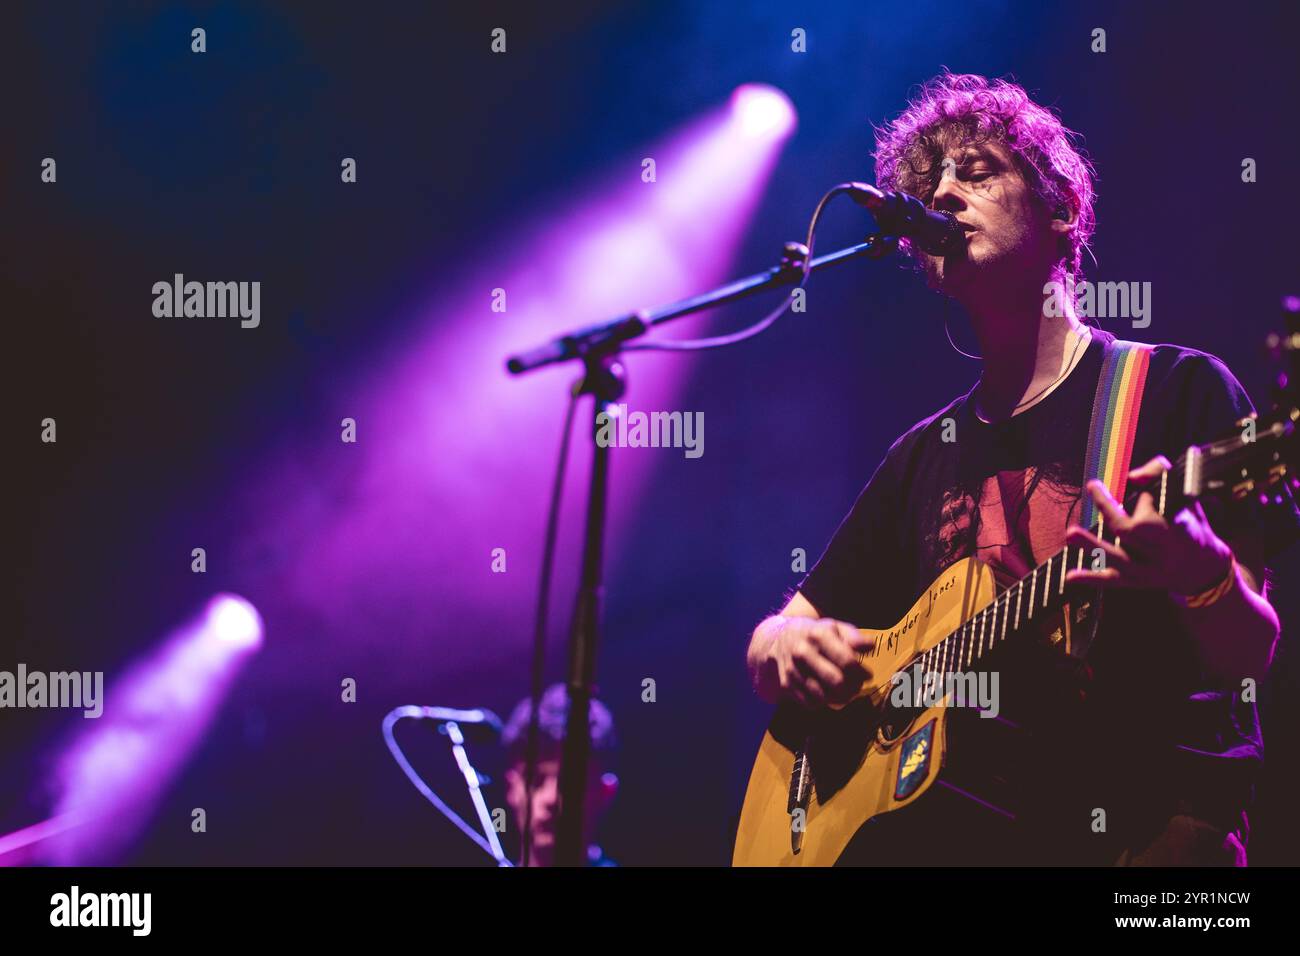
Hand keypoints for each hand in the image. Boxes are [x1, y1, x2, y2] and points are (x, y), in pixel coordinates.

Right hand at [765, 617, 874, 709]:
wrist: (777, 639)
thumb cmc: (814, 634)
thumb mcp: (834, 627)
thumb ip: (854, 637)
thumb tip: (871, 646)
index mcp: (818, 635)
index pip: (847, 661)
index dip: (861, 672)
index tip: (867, 674)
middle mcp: (802, 652)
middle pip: (836, 682)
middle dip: (853, 688)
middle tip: (857, 686)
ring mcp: (792, 669)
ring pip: (823, 696)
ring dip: (839, 698)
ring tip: (845, 692)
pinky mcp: (786, 684)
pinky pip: (811, 703)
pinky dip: (823, 703)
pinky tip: (828, 693)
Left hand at [1064, 455, 1233, 595]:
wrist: (1201, 568)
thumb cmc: (1186, 523)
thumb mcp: (1184, 495)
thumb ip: (1159, 475)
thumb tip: (1131, 476)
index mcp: (1180, 528)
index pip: (1159, 509)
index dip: (1146, 497)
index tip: (1133, 480)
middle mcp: (1164, 551)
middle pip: (1135, 532)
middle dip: (1112, 512)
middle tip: (1094, 487)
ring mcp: (1148, 570)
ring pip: (1119, 558)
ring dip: (1093, 546)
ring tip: (1071, 533)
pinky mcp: (1134, 582)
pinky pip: (1111, 580)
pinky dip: (1091, 579)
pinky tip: (1071, 576)